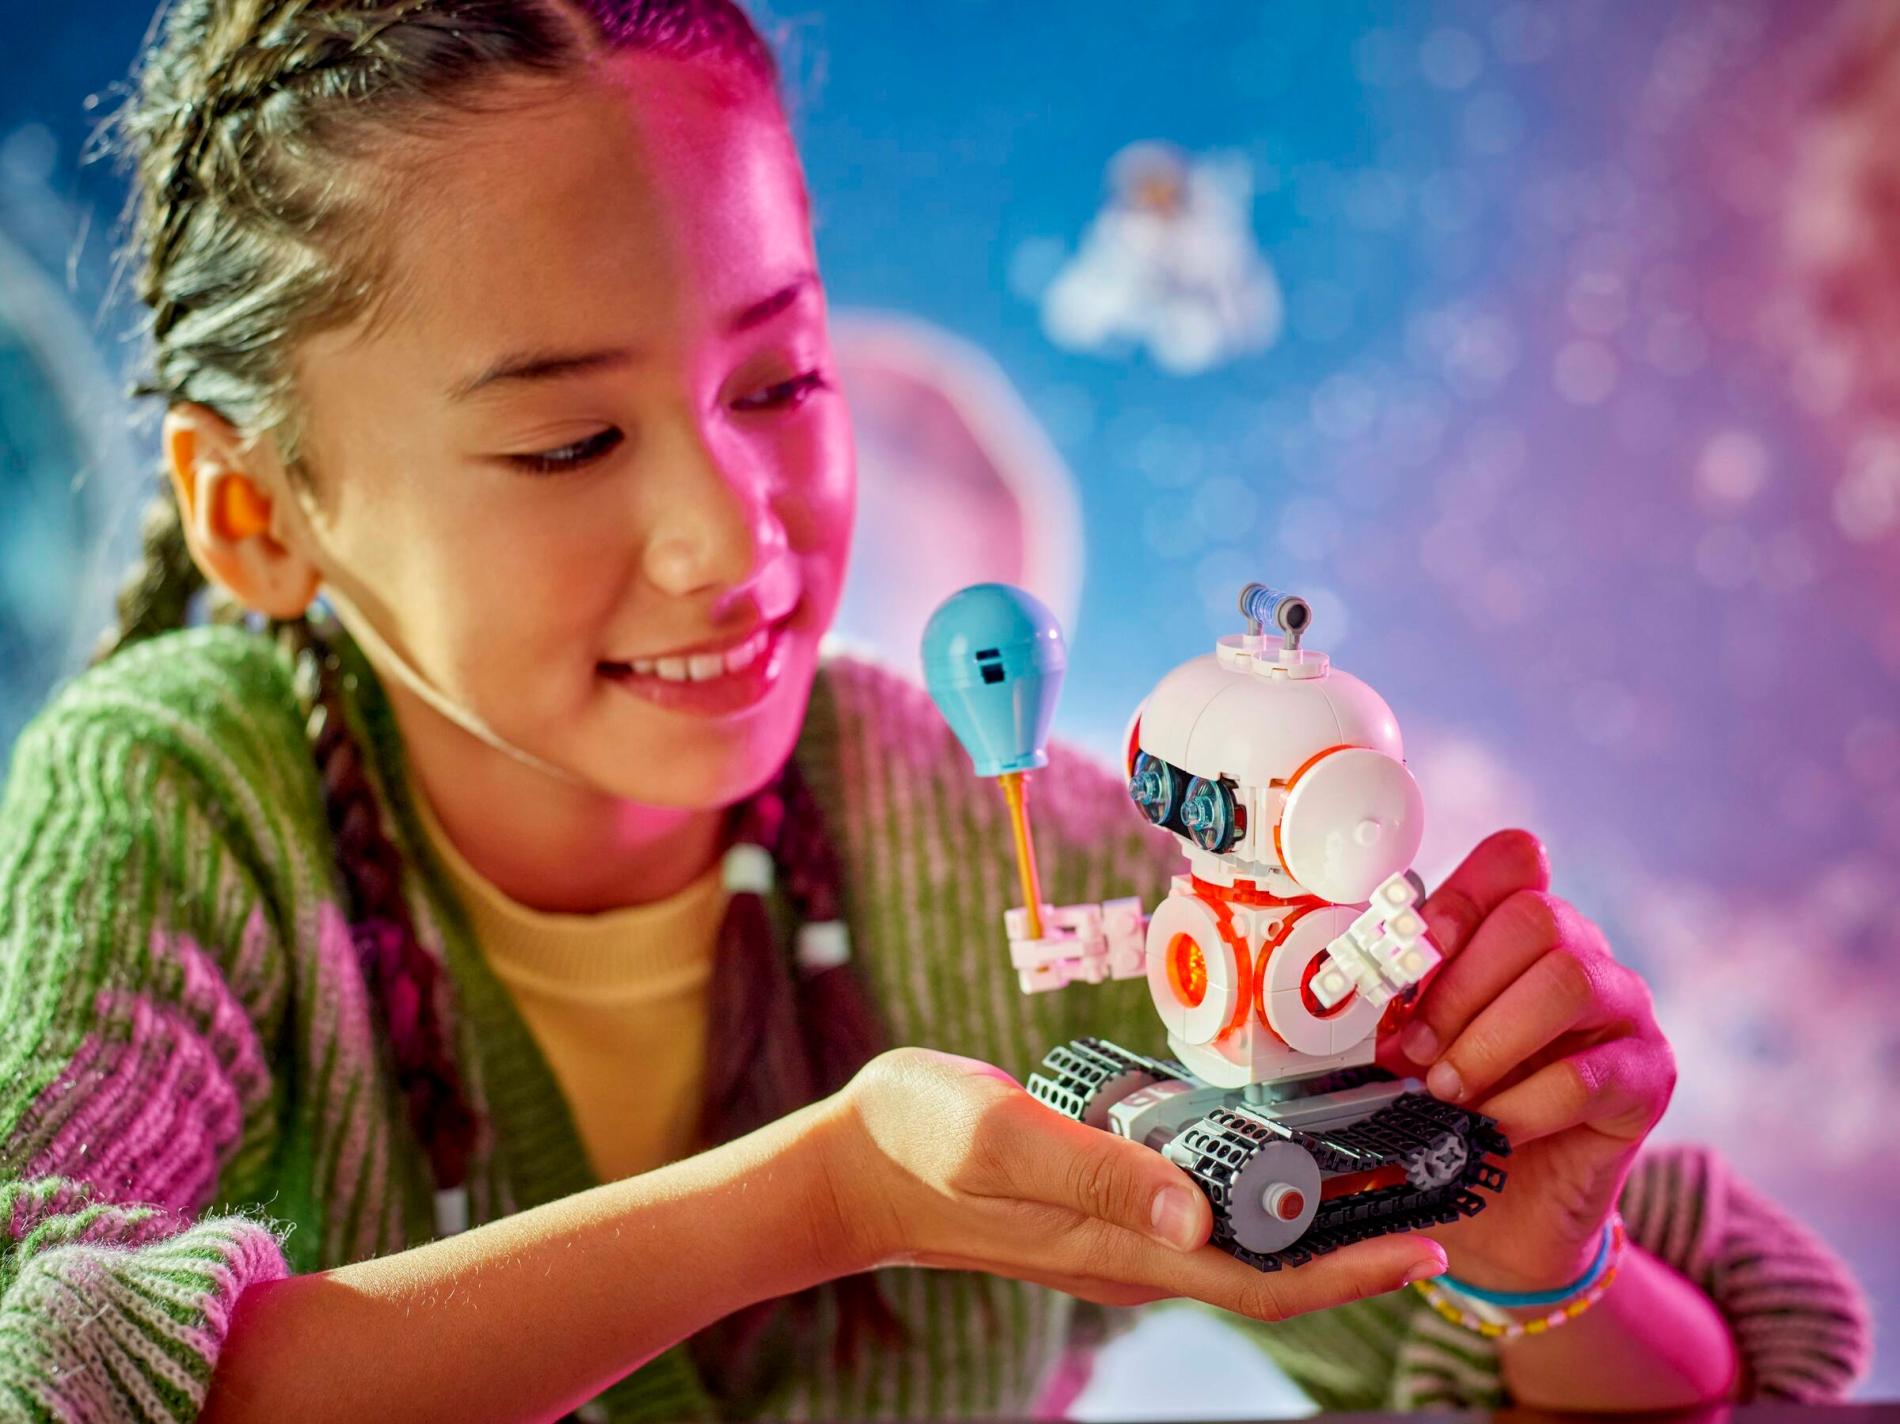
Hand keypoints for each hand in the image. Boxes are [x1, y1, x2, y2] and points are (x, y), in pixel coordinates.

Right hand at [818, 1046, 1447, 1319]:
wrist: (857, 1161)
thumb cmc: (921, 1137)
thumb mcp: (1001, 1136)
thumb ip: (1094, 1171)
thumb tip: (1195, 1215)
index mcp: (1119, 1247)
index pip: (1261, 1284)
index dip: (1351, 1274)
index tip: (1430, 1247)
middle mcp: (1132, 1256)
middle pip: (1268, 1274)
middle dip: (1357, 1250)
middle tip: (1436, 1198)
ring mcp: (1117, 1238)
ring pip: (1240, 1250)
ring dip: (1316, 1226)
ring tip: (1383, 1176)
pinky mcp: (1102, 1211)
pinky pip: (1203, 1220)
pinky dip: (1260, 1199)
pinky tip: (1282, 1157)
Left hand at [1375, 830, 1676, 1293]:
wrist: (1497, 1216)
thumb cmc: (1445, 1117)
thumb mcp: (1404, 1051)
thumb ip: (1391, 1009)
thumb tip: (1351, 992)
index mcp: (1518, 930)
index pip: (1514, 860)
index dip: (1459, 898)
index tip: (1411, 959)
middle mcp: (1581, 954)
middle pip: (1537, 917)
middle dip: (1460, 988)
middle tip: (1415, 1052)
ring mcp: (1623, 1011)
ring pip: (1568, 981)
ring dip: (1489, 1042)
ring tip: (1447, 1093)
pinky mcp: (1647, 1078)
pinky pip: (1589, 1074)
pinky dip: (1523, 1106)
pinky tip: (1491, 1130)